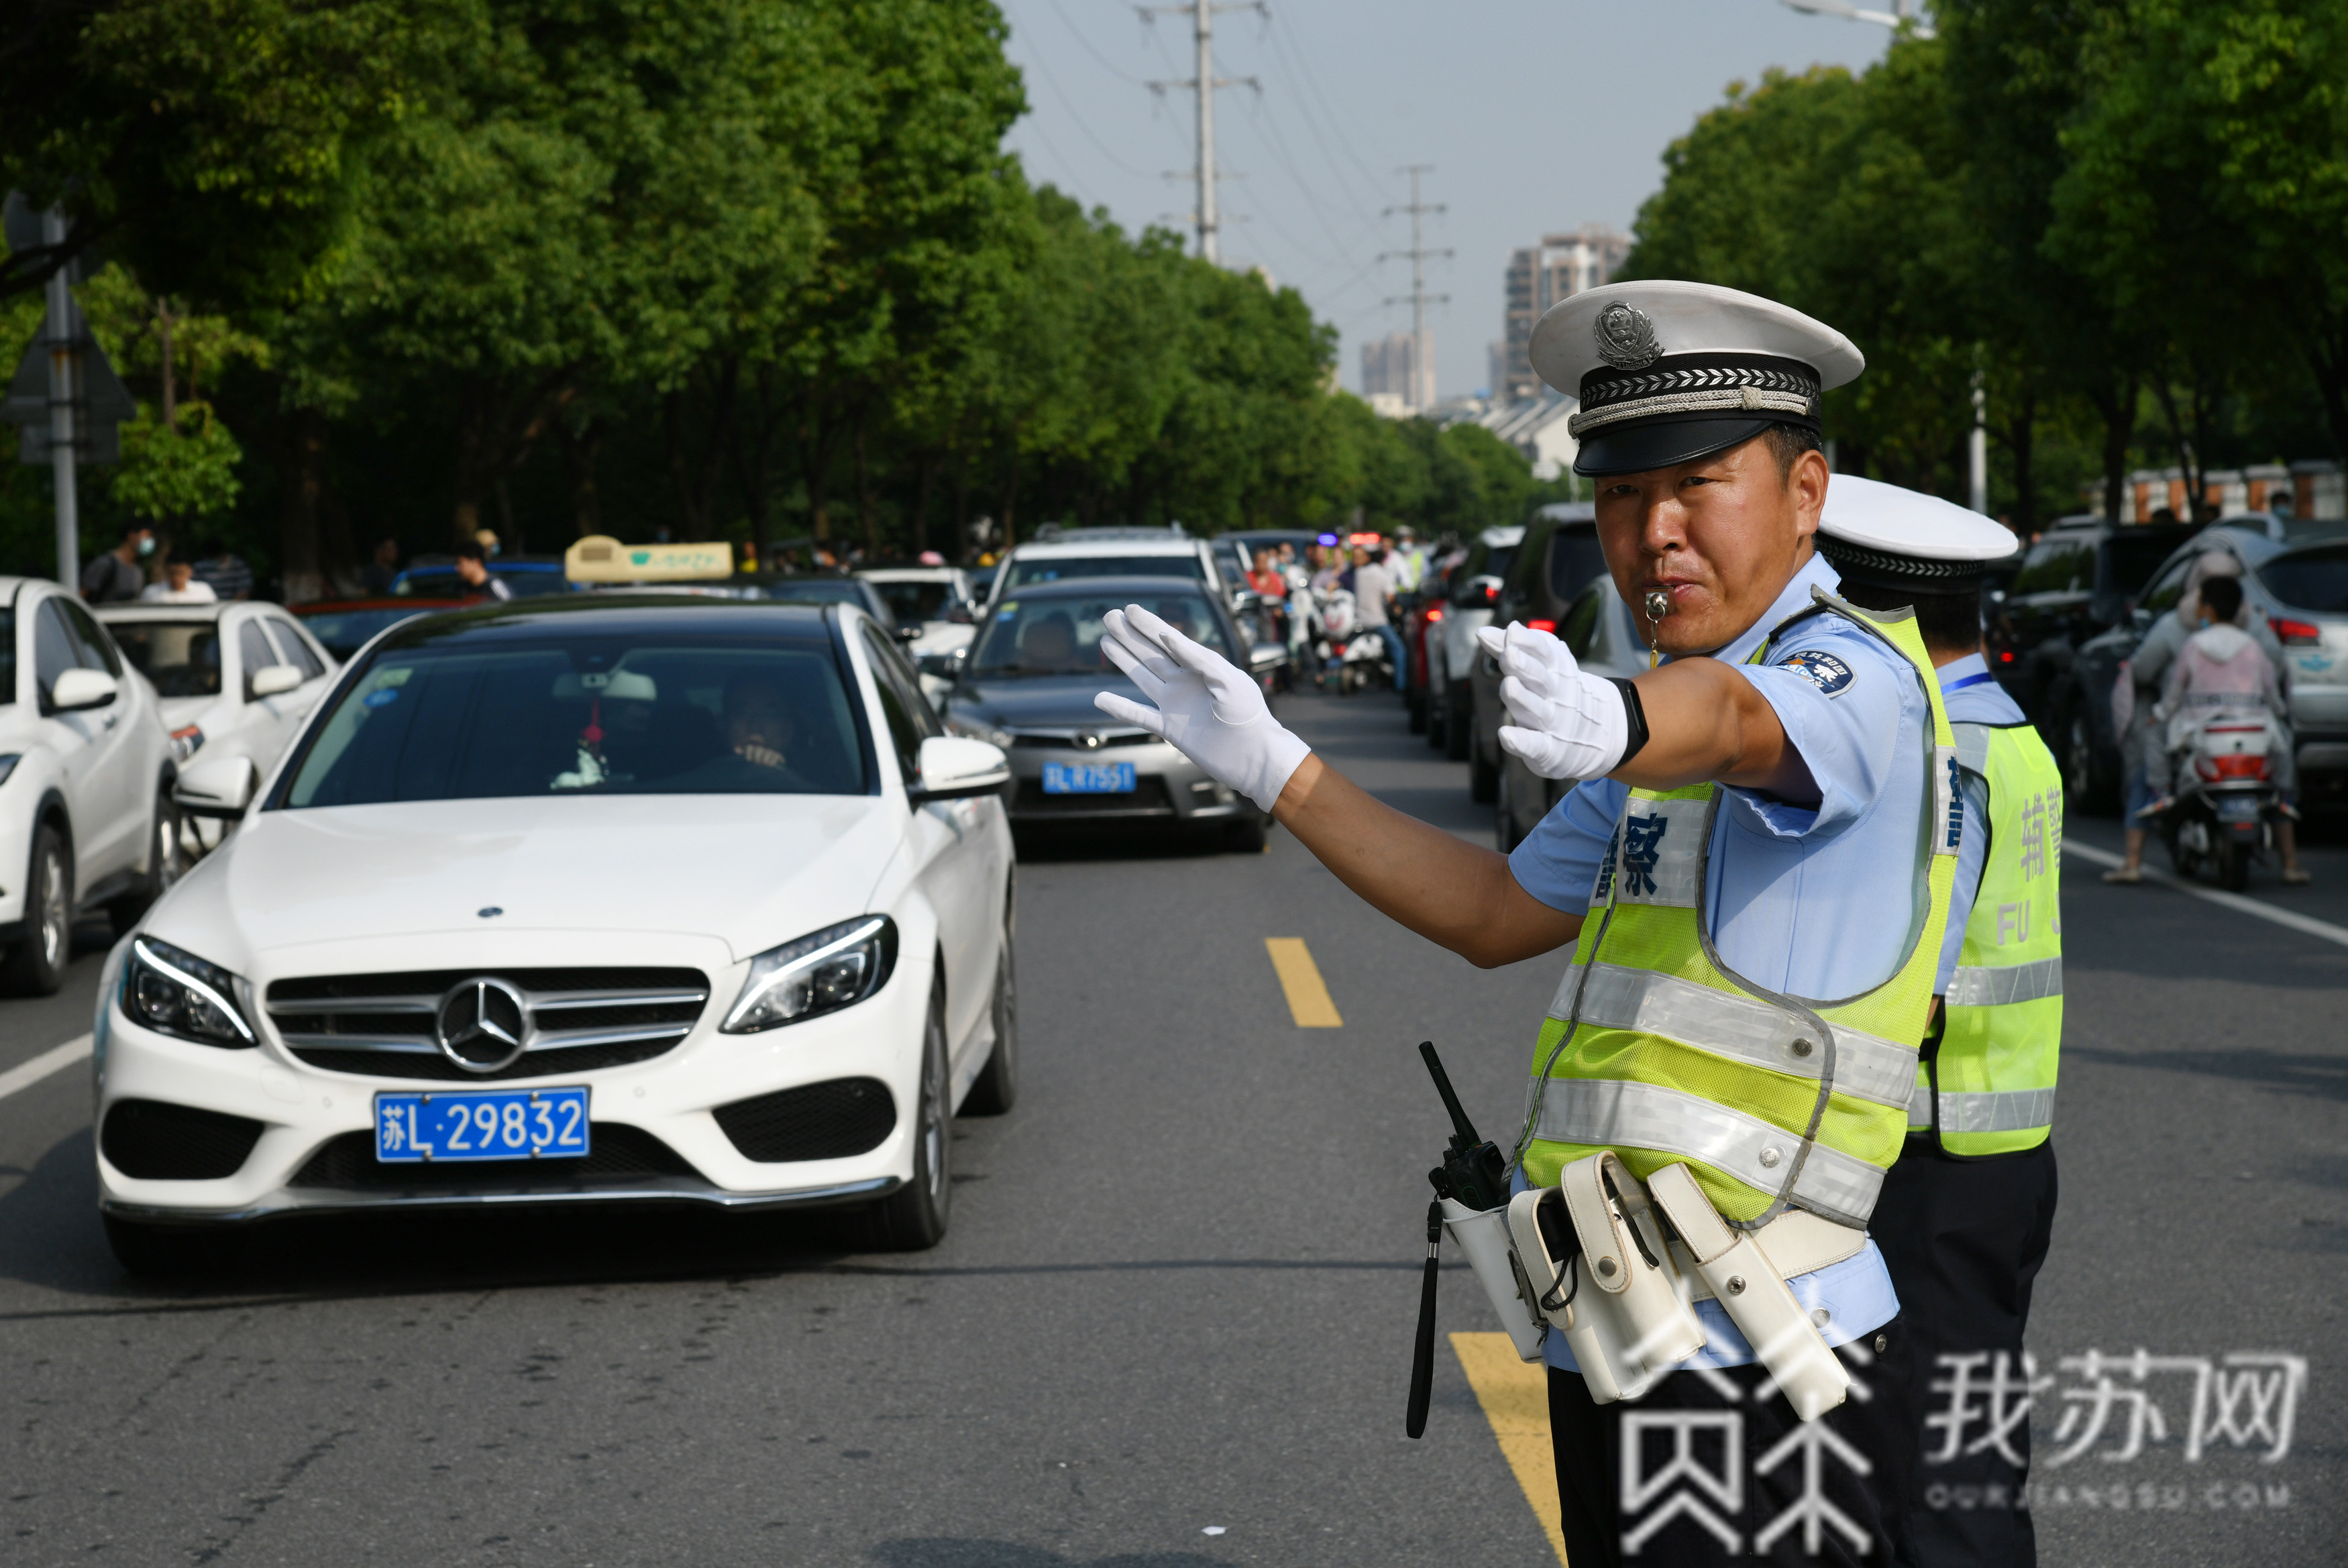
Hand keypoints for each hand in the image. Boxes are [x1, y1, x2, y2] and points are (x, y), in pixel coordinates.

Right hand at [1095, 603, 1310, 811]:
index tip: (1129, 609)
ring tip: (1104, 641)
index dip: (1149, 624)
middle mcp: (1186, 682)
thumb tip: (1168, 637)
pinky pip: (1139, 716)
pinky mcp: (1170, 729)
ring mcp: (1176, 704)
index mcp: (1203, 667)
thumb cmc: (1249, 716)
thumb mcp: (1229, 681)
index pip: (1170, 639)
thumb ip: (1199, 659)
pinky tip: (1099, 698)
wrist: (1255, 757)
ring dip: (1123, 660)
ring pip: (1142, 677)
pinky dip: (1119, 707)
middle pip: (1151, 653)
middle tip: (1109, 617)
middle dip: (1130, 635)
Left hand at [1475, 622, 1628, 781]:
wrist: (1597, 730)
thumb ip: (1508, 649)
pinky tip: (1506, 735)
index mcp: (1554, 669)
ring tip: (1509, 685)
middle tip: (1510, 653)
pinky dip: (1522, 741)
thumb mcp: (1541, 665)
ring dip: (1522, 698)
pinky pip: (1535, 745)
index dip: (1527, 642)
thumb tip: (1482, 632)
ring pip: (1535, 709)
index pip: (1542, 652)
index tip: (1511, 631)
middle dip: (1525, 666)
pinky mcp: (1548, 750)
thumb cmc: (1555, 691)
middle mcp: (1554, 694)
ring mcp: (1552, 722)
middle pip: (1538, 678)